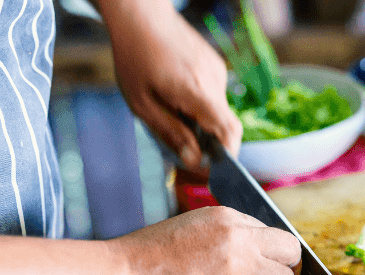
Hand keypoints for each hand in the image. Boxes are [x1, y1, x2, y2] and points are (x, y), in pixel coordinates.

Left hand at [102, 0, 241, 175]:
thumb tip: (194, 160)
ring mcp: (217, 71)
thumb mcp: (142, 104)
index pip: (229, 131)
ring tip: (172, 109)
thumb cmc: (135, 58)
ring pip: (217, 110)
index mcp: (195, 92)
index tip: (216, 168)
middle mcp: (213, 82)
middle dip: (209, 140)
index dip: (229, 155)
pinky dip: (200, 103)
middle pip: (224, 124)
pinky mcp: (215, 65)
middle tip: (184, 145)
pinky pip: (213, 94)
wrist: (141, 15)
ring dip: (201, 120)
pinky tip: (177, 92)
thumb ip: (171, 133)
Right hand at [109, 206, 301, 274]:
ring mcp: (236, 272)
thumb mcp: (193, 228)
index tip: (264, 273)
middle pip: (291, 260)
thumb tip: (257, 254)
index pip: (280, 237)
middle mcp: (238, 241)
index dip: (276, 259)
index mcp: (229, 219)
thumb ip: (228, 236)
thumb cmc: (147, 259)